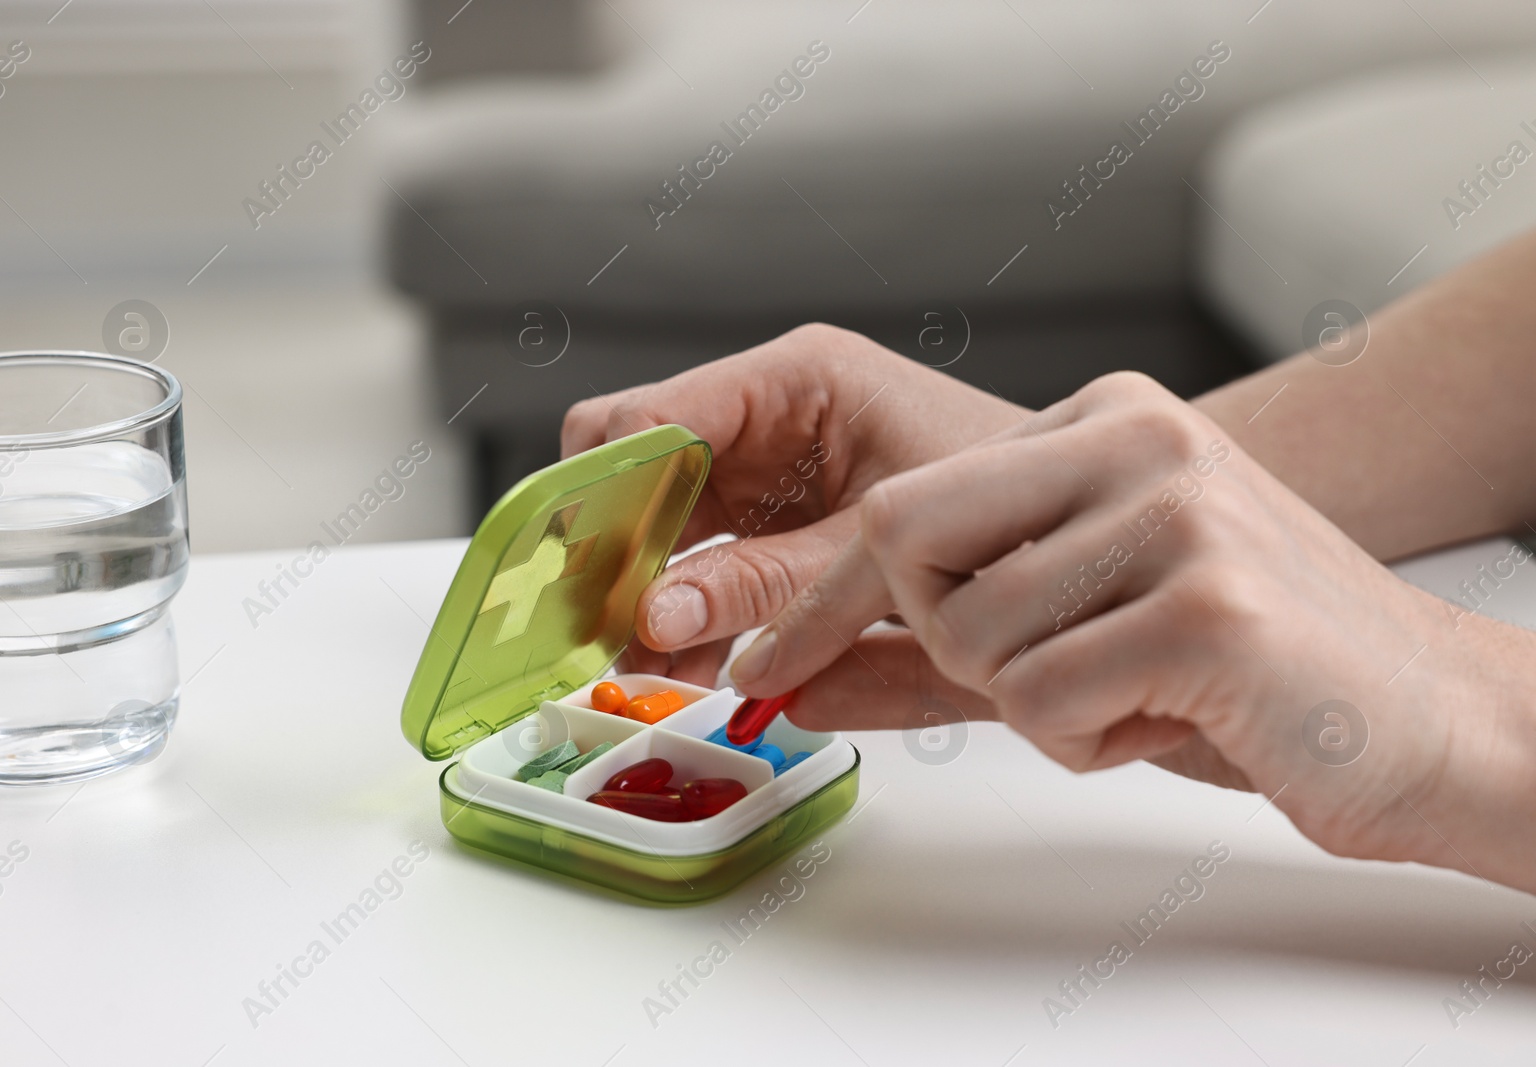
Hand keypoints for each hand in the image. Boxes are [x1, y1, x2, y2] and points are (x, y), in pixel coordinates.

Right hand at [561, 323, 1024, 684]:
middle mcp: (772, 416)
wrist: (1082, 540)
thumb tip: (656, 615)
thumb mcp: (879, 549)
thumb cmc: (1012, 506)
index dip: (600, 498)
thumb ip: (767, 583)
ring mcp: (777, 471)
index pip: (643, 421)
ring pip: (669, 527)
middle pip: (643, 474)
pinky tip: (695, 671)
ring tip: (645, 672)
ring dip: (651, 598)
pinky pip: (712, 564)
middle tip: (600, 640)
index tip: (578, 579)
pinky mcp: (790, 524)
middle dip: (617, 557)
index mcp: (794, 381)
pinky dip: (697, 617)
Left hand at [731, 372, 1535, 891]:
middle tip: (1032, 679)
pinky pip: (1045, 704)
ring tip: (1136, 693)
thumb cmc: (1251, 671)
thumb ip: (960, 609)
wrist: (1440, 718)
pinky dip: (1088, 744)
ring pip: (972, 638)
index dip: (821, 600)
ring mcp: (1174, 513)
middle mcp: (1137, 438)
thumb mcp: (1096, 604)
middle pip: (904, 538)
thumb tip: (784, 659)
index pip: (902, 500)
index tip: (766, 670)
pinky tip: (1174, 718)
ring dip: (1033, 706)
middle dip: (931, 641)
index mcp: (1106, 419)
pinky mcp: (1207, 608)